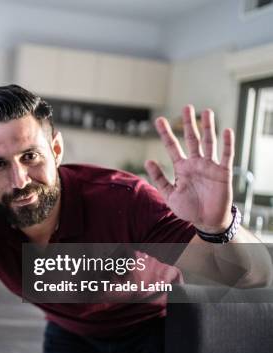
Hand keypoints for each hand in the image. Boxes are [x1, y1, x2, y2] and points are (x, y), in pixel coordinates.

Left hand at [144, 105, 233, 232]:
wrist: (206, 221)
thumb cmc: (188, 209)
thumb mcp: (169, 194)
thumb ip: (159, 178)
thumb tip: (148, 160)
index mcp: (182, 167)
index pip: (172, 146)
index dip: (166, 133)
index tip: (158, 120)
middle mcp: (196, 163)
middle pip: (192, 139)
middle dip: (189, 124)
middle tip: (186, 107)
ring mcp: (210, 166)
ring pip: (209, 143)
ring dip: (208, 127)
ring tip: (206, 112)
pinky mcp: (223, 172)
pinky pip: (226, 156)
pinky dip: (227, 144)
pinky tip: (226, 131)